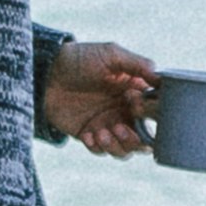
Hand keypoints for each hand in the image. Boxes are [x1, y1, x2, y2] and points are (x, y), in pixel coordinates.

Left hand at [39, 38, 157, 156]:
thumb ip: (137, 64)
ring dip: (118, 146)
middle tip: (119, 127)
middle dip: (135, 139)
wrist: (45, 72)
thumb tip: (160, 77)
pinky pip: (100, 151)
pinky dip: (97, 147)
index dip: (148, 114)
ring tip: (102, 133)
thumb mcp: (111, 54)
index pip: (154, 114)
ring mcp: (106, 125)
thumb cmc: (80, 59)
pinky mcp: (88, 135)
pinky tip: (87, 134)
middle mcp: (123, 112)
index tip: (132, 101)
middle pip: (143, 139)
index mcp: (134, 94)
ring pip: (125, 150)